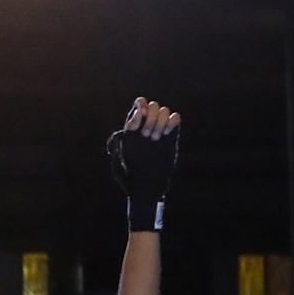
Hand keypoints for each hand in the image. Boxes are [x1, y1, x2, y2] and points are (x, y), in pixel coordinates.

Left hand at [105, 97, 182, 232]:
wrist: (147, 188)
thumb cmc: (129, 178)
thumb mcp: (118, 163)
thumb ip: (118, 144)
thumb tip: (125, 127)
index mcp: (132, 129)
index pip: (138, 106)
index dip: (140, 106)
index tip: (140, 117)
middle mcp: (146, 127)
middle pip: (152, 106)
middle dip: (150, 117)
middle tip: (147, 136)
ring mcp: (160, 131)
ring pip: (164, 111)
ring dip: (160, 121)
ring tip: (156, 139)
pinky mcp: (172, 137)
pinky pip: (175, 118)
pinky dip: (173, 121)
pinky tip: (167, 133)